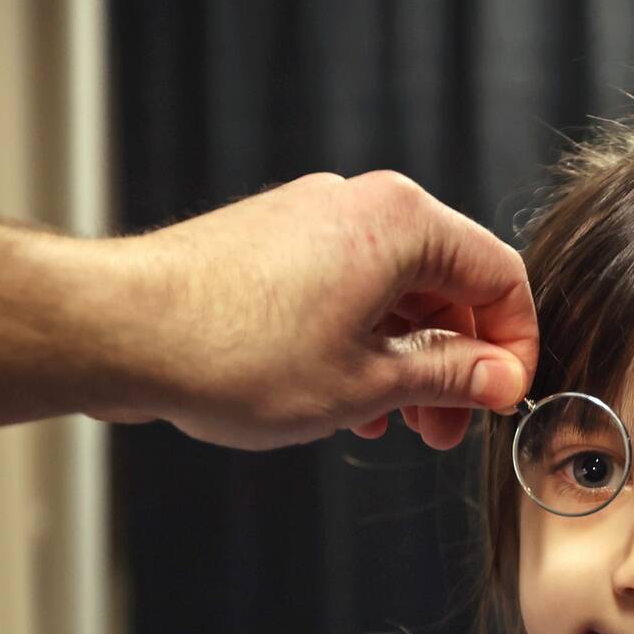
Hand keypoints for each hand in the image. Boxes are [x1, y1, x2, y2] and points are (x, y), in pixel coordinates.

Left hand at [98, 169, 536, 451]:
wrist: (119, 330)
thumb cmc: (234, 351)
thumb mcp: (366, 382)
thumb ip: (448, 376)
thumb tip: (501, 378)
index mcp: (402, 222)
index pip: (499, 276)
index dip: (514, 346)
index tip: (503, 400)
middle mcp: (361, 205)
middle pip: (448, 284)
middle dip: (456, 362)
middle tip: (445, 429)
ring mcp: (313, 219)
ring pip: (395, 292)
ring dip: (406, 361)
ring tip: (390, 424)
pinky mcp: (274, 241)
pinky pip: (347, 289)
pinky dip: (362, 342)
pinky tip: (344, 399)